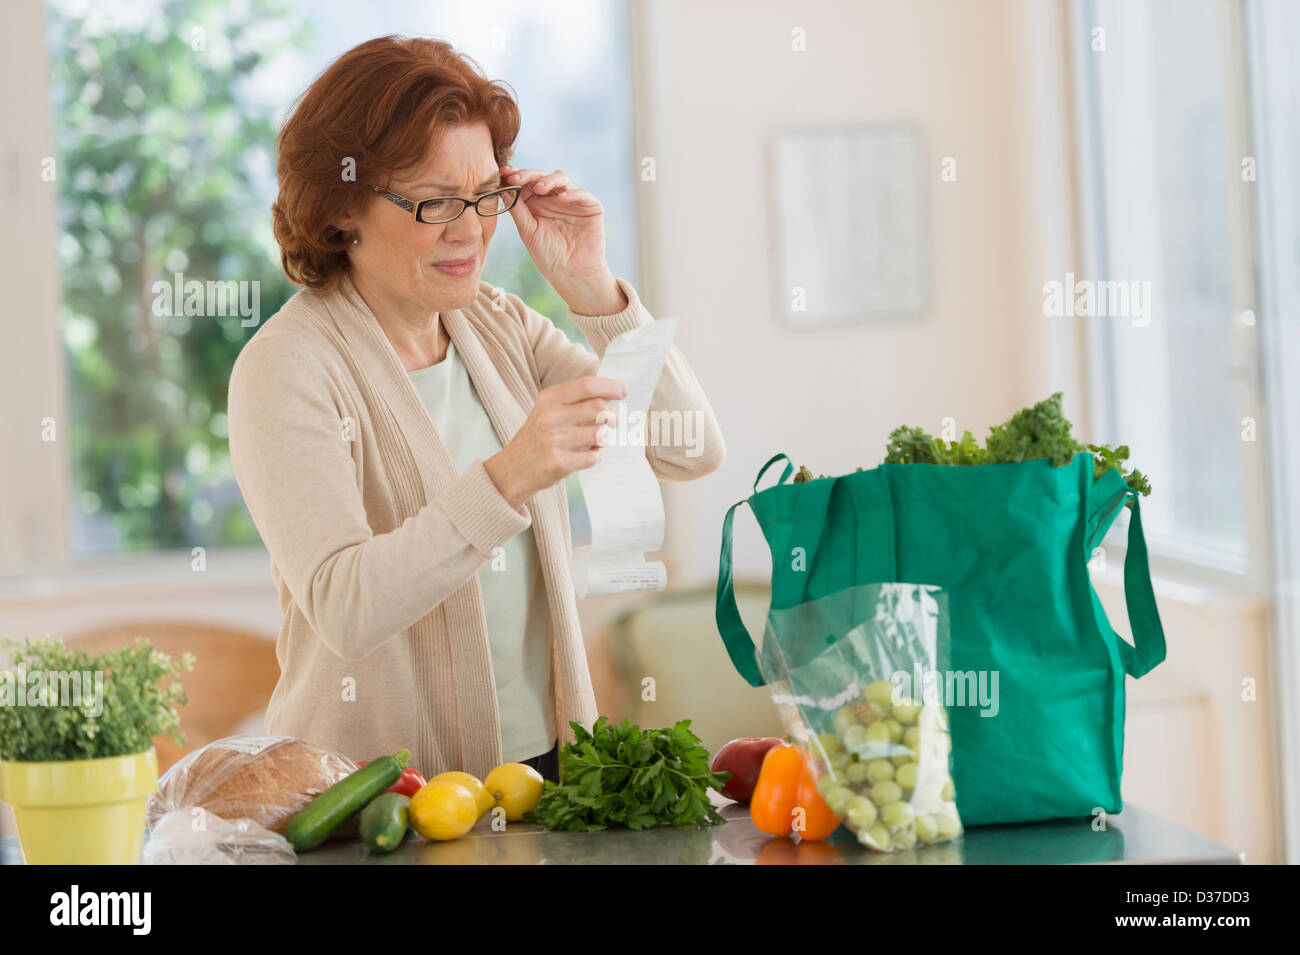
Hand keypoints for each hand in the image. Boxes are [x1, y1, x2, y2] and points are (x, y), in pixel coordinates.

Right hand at [484, 376, 627, 510]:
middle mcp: (550, 416)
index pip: (586, 385)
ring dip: (604, 438)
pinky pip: (592, 457)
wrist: (512, 470)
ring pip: (599, 434)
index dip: (610, 386)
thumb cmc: (537, 438)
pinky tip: (586, 456)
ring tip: (596, 441)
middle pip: (598, 407)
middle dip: (613, 415)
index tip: (623, 391)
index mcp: (548, 399)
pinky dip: (595, 456)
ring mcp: (553, 440)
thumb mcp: (548, 412)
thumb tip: (611, 398)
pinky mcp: (558, 462)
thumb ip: (574, 403)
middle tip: (615, 421)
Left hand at [500, 164, 615, 306]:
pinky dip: (572, 193)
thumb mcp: (527, 230)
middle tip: (516, 178)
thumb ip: (517, 208)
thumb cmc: (548, 255)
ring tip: (539, 188)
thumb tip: (502, 186)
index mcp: (536, 203)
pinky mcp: (590, 206)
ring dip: (548, 180)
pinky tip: (561, 198)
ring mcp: (571, 201)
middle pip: (540, 177)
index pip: (525, 184)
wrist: (571, 274)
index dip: (515, 176)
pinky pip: (582, 194)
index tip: (504, 173)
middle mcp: (553, 199)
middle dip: (527, 175)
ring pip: (560, 179)